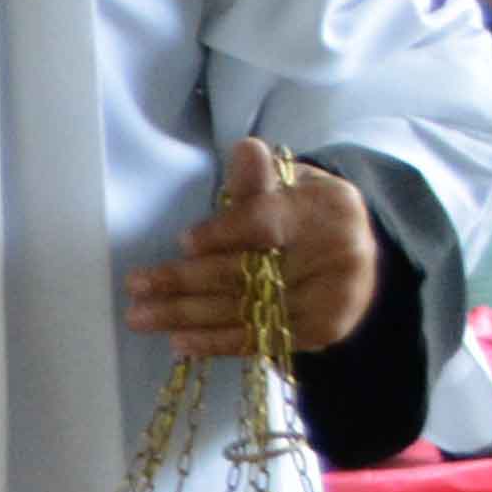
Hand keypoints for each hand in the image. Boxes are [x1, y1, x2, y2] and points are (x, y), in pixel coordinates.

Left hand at [126, 138, 380, 355]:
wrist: (355, 251)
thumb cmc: (302, 210)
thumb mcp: (287, 183)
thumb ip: (257, 177)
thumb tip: (245, 149)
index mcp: (327, 207)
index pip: (267, 223)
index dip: (223, 234)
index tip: (183, 242)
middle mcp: (337, 254)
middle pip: (249, 272)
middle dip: (185, 280)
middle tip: (136, 286)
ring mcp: (334, 298)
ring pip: (247, 309)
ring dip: (188, 316)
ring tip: (141, 317)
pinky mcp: (324, 331)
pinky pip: (262, 339)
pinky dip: (216, 342)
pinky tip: (180, 341)